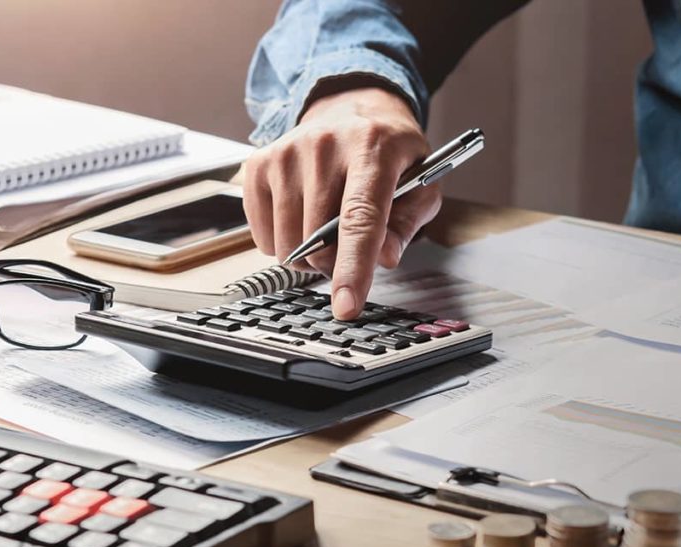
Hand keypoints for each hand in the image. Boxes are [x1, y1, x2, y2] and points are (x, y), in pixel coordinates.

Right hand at [243, 87, 438, 319]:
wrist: (352, 107)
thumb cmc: (390, 152)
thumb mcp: (422, 182)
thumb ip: (409, 222)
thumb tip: (385, 258)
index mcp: (372, 148)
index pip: (360, 218)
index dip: (354, 268)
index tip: (347, 306)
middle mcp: (324, 145)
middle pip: (320, 240)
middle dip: (337, 262)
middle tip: (351, 246)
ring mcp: (286, 153)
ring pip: (288, 243)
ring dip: (309, 255)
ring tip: (327, 228)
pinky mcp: (258, 164)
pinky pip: (262, 235)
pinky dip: (283, 243)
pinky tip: (302, 217)